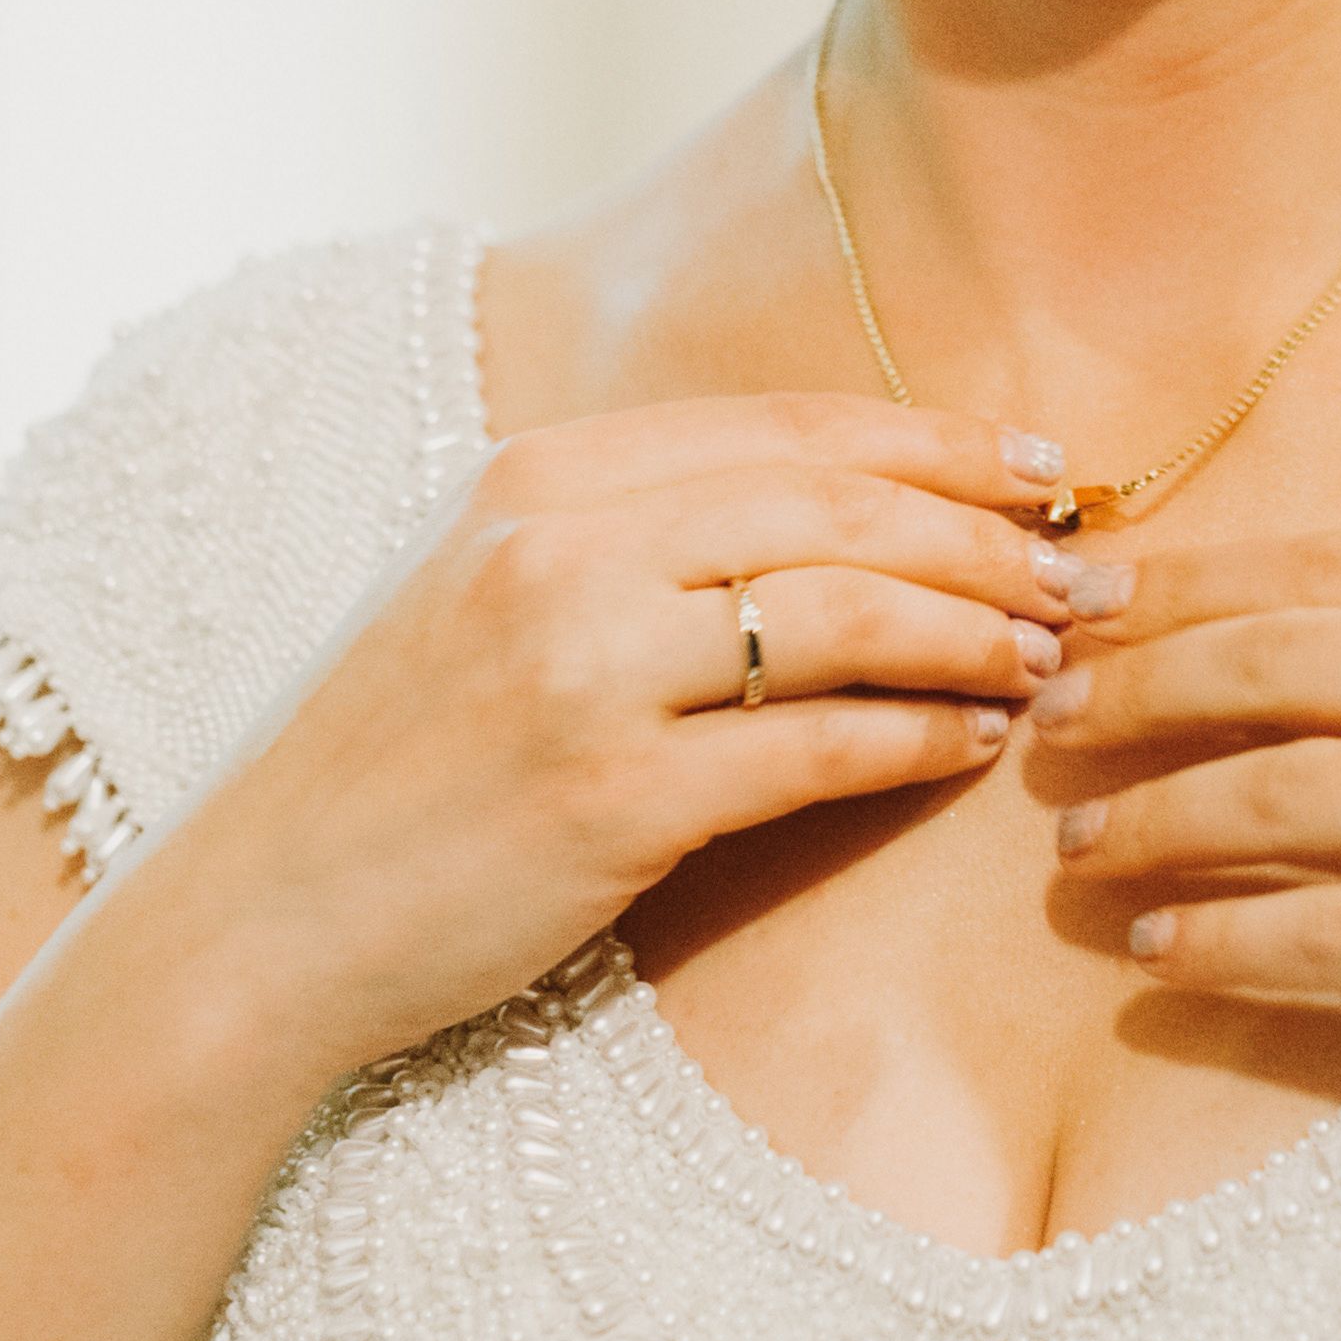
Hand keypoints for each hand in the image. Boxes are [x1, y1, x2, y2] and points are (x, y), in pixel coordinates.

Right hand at [162, 394, 1081, 1070]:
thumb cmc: (396, 756)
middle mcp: (562, 547)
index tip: (1039, 466)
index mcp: (539, 473)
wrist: (259, 916)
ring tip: (1046, 657)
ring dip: (974, 632)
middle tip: (1082, 568)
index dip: (934, 442)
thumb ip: (632, 526)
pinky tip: (970, 748)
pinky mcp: (609, 800)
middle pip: (837, 506)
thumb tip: (835, 505)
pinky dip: (916, 742)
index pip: (789, 425)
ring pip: (848, 616)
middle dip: (984, 533)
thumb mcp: (486, 583)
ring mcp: (583, 672)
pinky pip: (816, 752)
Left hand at [1031, 412, 1340, 1179]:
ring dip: (1157, 824)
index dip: (1183, 585)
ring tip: (1076, 853)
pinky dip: (1231, 940)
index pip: (1324, 567)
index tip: (1080, 602)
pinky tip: (1162, 951)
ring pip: (1286, 798)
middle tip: (1037, 717)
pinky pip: (1339, 937)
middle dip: (1135, 687)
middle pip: (1276, 663)